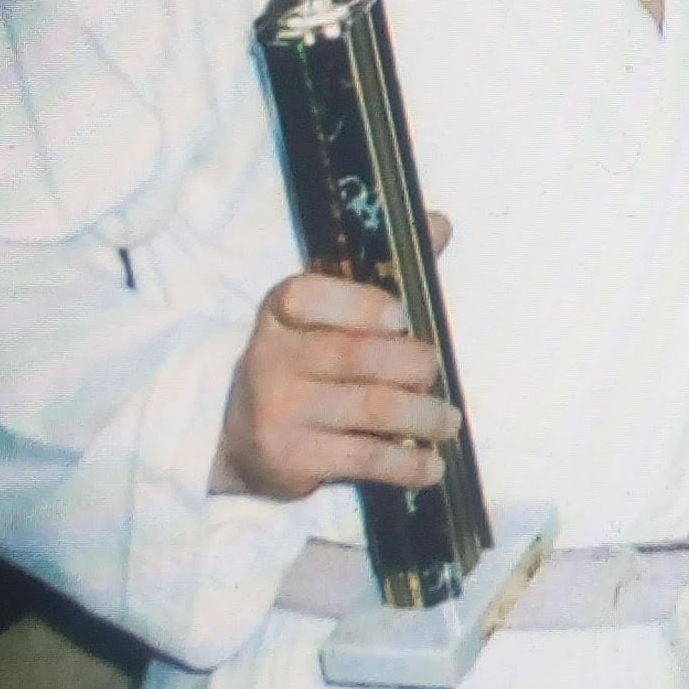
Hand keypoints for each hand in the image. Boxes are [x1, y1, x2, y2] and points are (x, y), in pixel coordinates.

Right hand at [209, 258, 460, 499]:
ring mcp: (279, 410)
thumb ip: (385, 271)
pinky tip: (432, 465)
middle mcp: (271, 358)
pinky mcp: (290, 458)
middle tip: (433, 371)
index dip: (357, 304)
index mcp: (280, 313)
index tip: (400, 317)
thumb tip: (439, 223)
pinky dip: (407, 463)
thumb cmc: (304, 365)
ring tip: (448, 421)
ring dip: (423, 415)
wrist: (240, 439)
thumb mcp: (330, 316)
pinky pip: (364, 457)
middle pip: (355, 355)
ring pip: (370, 407)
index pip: (306, 297)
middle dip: (412, 363)